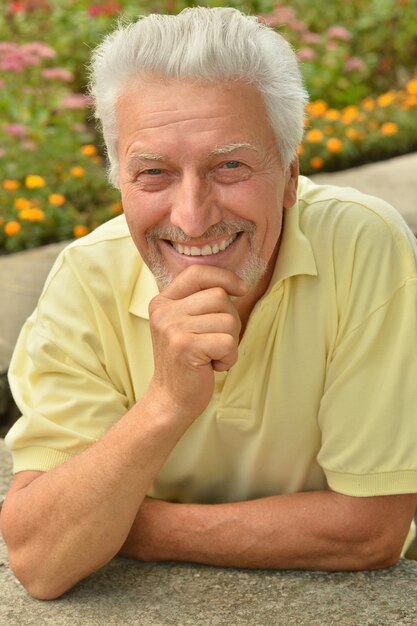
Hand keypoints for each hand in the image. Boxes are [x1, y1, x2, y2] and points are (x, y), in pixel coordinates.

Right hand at [147, 265, 246, 423]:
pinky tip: (213, 366)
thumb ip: (201, 303)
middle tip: (216, 342)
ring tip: (212, 355)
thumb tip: (237, 285)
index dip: (224, 276)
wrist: (170, 400)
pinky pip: (228, 342)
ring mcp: (172, 327)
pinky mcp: (184, 346)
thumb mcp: (186, 325)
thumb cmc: (187, 363)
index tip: (241, 290)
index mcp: (163, 302)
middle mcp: (164, 311)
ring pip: (228, 319)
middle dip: (230, 320)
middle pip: (219, 296)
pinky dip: (229, 357)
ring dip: (230, 342)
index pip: (197, 272)